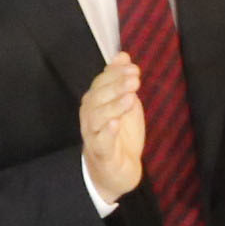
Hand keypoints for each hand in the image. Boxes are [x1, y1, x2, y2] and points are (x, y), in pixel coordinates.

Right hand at [79, 53, 146, 203]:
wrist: (116, 171)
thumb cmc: (120, 135)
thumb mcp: (125, 104)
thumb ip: (121, 81)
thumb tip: (122, 55)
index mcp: (96, 102)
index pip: (100, 83)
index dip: (115, 74)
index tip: (132, 67)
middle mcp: (90, 117)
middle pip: (97, 98)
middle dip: (115, 86)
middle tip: (134, 79)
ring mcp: (93, 135)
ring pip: (97, 118)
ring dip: (113, 106)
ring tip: (130, 97)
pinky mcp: (101, 154)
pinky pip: (100, 142)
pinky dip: (107, 132)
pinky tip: (116, 123)